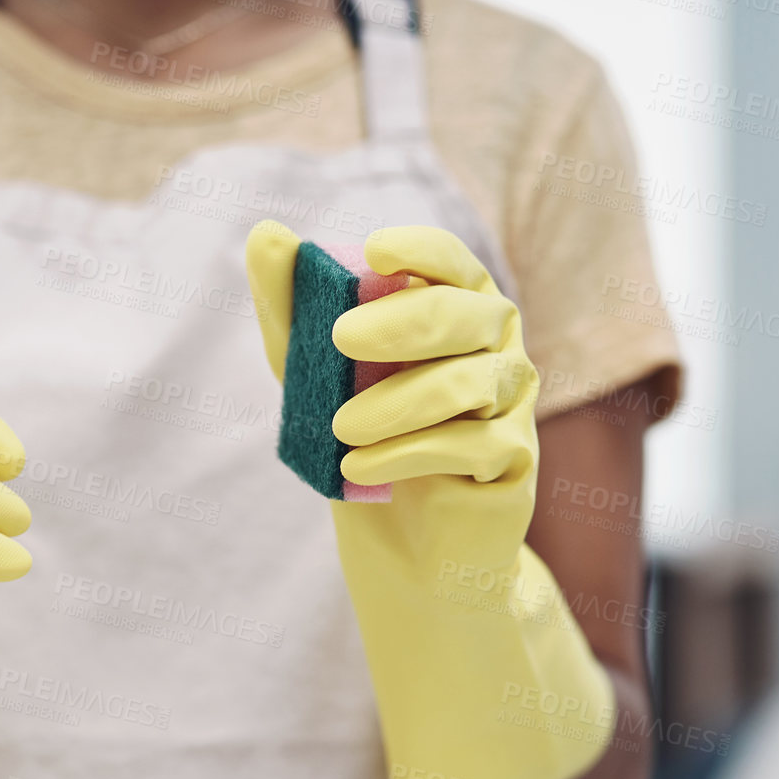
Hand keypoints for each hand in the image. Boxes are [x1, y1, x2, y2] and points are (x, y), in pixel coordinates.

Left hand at [244, 221, 610, 778]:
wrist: (400, 544)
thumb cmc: (358, 439)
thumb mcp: (313, 373)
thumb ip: (290, 306)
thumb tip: (264, 233)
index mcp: (454, 311)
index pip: (455, 261)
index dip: (422, 248)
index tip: (372, 253)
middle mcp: (496, 348)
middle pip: (467, 314)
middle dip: (402, 322)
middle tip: (338, 341)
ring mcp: (512, 405)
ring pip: (468, 382)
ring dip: (395, 403)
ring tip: (340, 428)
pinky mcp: (513, 463)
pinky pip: (471, 444)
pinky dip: (407, 455)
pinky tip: (358, 471)